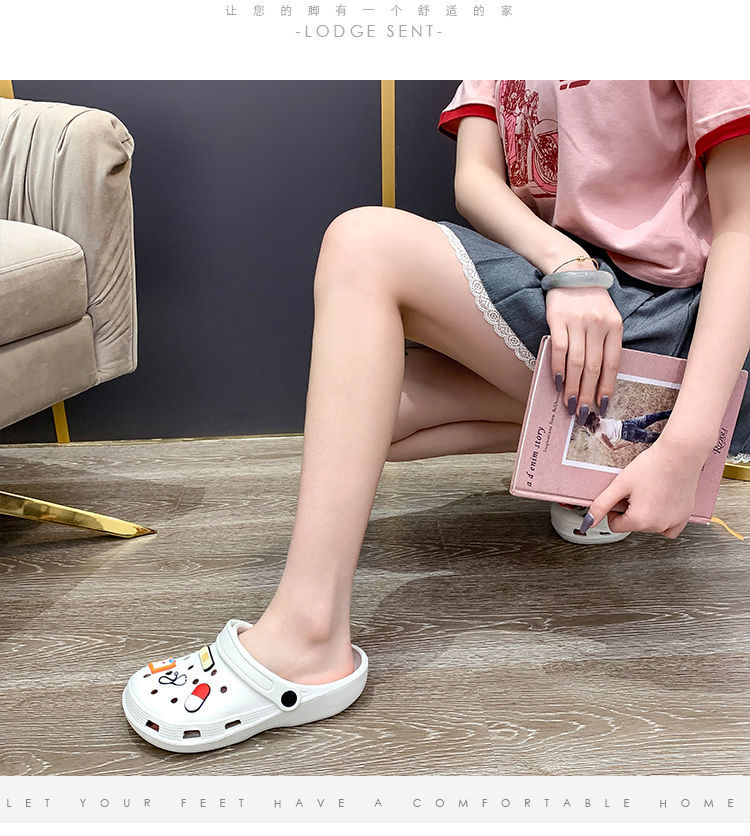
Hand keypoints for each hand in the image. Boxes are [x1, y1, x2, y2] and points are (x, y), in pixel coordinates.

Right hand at [545, 284, 622, 421]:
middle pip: (594, 367)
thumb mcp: (607, 319)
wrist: (572, 272)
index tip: (601, 407)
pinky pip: (559, 349)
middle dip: (588, 393)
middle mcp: (598, 325)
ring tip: (569, 403)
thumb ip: (605, 344)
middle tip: (582, 413)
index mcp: (614, 327)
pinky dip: (558, 368)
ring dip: (573, 386)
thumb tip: (598, 380)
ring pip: (577, 362)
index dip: (607, 387)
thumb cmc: (590, 301)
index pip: (612, 363)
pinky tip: (558, 382)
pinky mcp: (558, 319)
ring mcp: (578, 322)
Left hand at [582, 437, 703, 538]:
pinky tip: (661, 504)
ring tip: (649, 492)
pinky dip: (663, 520)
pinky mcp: (685, 516)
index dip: (614, 510)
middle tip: (636, 490)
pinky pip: (670, 528)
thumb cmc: (652, 466)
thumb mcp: (619, 484)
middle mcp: (658, 526)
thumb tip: (589, 522)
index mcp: (640, 520)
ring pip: (650, 526)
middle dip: (631, 510)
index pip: (615, 526)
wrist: (679, 454)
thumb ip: (602, 505)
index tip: (620, 495)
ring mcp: (674, 522)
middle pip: (633, 525)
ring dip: (646, 514)